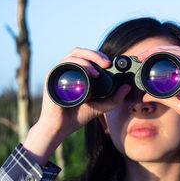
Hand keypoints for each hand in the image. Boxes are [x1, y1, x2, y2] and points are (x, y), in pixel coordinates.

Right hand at [24, 47, 130, 164]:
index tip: (112, 64)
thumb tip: (128, 86)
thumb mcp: (101, 106)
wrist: (60, 128)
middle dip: (96, 54)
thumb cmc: (77, 116)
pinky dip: (79, 66)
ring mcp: (58, 73)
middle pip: (80, 52)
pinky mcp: (51, 77)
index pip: (87, 57)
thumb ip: (115, 98)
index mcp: (77, 73)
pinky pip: (65, 65)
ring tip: (99, 72)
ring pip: (74, 55)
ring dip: (88, 59)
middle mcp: (67, 70)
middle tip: (108, 63)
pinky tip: (89, 75)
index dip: (99, 56)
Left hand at [138, 46, 179, 157]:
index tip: (142, 61)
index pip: (174, 60)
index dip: (157, 57)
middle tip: (141, 56)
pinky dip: (178, 56)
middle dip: (157, 52)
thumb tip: (145, 95)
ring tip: (148, 54)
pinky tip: (165, 56)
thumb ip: (163, 98)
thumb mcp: (178, 105)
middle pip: (176, 54)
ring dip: (164, 51)